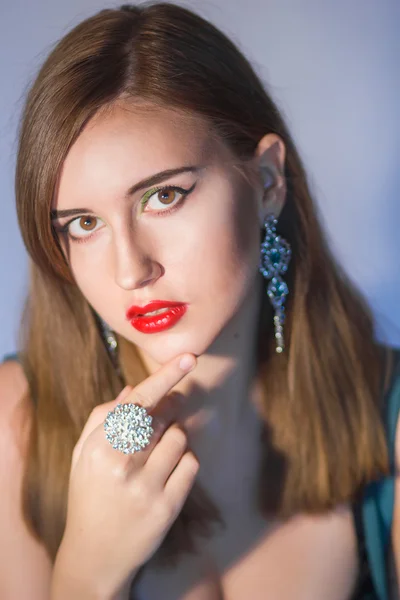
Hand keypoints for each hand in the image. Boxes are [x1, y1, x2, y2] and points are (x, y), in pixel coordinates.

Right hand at [54, 353, 197, 597]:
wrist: (95, 555)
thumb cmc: (88, 495)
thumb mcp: (83, 454)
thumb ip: (104, 417)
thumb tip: (133, 389)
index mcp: (99, 448)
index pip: (137, 403)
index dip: (165, 377)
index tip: (188, 358)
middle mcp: (123, 465)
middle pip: (163, 417)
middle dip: (169, 408)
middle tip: (168, 408)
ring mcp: (147, 488)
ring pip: (181, 438)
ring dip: (175, 436)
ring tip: (157, 451)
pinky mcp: (168, 508)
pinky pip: (191, 464)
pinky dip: (184, 460)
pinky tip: (167, 471)